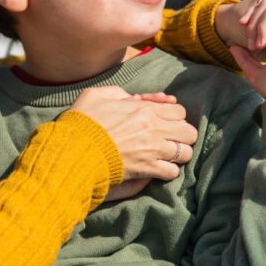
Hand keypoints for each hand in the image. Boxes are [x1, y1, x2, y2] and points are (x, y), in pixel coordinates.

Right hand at [68, 88, 197, 182]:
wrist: (75, 149)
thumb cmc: (83, 121)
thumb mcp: (96, 95)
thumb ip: (117, 93)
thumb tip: (130, 98)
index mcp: (144, 109)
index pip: (179, 110)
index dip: (173, 115)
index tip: (162, 120)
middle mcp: (154, 129)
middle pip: (189, 132)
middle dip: (182, 135)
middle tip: (169, 138)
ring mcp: (153, 150)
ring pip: (186, 153)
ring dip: (177, 154)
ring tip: (166, 155)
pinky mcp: (147, 169)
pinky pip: (172, 172)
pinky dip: (168, 171)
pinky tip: (158, 168)